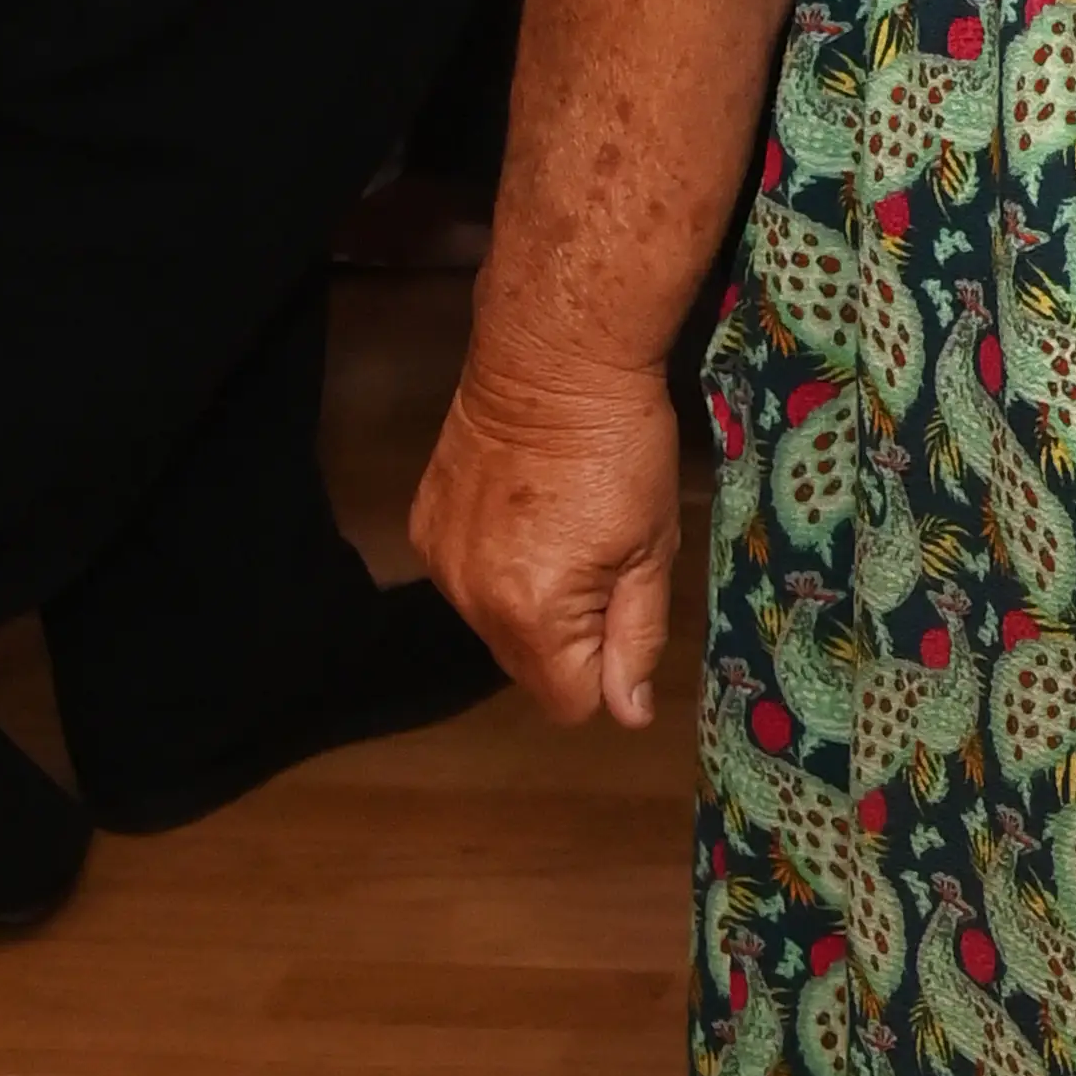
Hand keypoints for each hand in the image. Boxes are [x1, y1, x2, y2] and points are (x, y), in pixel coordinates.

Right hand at [410, 336, 681, 726]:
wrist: (551, 362)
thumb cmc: (620, 449)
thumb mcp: (652, 548)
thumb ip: (636, 637)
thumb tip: (627, 714)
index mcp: (535, 613)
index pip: (569, 703)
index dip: (606, 670)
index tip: (622, 609)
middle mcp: (474, 600)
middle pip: (528, 669)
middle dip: (568, 638)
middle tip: (599, 558)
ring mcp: (440, 564)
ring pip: (494, 626)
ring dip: (528, 601)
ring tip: (560, 529)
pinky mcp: (422, 529)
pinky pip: (465, 581)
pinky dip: (494, 563)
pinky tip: (522, 512)